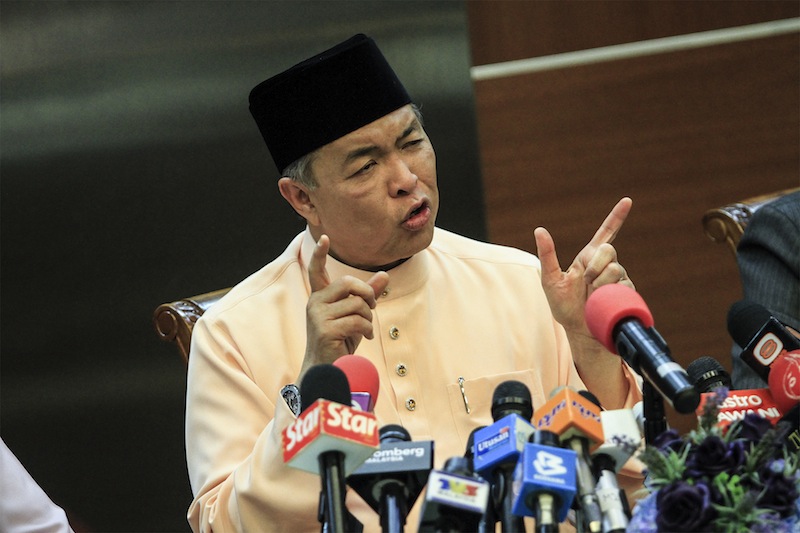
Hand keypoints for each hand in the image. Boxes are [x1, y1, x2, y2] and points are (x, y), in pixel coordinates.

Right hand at [300, 235, 389, 378]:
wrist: (329, 369)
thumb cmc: (341, 341)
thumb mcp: (356, 315)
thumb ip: (367, 295)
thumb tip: (385, 275)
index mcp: (320, 297)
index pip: (316, 271)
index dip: (319, 254)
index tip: (323, 238)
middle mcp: (315, 303)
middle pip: (348, 282)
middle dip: (367, 293)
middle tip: (372, 307)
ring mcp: (318, 316)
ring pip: (356, 303)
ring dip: (368, 317)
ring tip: (366, 329)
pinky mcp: (325, 329)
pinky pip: (357, 320)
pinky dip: (367, 329)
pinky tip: (364, 337)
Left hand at [534, 197, 634, 333]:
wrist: (580, 331)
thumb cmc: (564, 307)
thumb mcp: (550, 280)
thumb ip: (547, 255)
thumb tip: (539, 229)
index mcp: (588, 258)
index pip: (605, 233)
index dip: (617, 217)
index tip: (628, 201)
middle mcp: (605, 265)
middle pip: (608, 249)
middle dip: (596, 264)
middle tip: (586, 281)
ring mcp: (617, 278)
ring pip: (616, 268)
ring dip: (601, 282)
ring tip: (592, 296)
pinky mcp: (626, 292)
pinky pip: (624, 285)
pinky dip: (610, 293)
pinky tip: (603, 302)